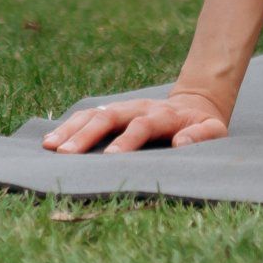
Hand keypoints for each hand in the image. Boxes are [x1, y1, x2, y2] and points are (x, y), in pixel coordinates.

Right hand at [42, 93, 229, 153]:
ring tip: (49, 146)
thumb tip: (180, 143)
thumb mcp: (214, 131)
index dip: (127, 140)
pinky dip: (69, 125)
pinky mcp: (113, 112)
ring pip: (93, 113)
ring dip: (71, 129)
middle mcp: (139, 107)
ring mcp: (124, 107)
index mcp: (164, 115)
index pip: (143, 125)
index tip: (110, 158)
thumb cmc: (202, 126)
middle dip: (87, 135)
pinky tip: (50, 139)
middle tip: (66, 153)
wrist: (194, 104)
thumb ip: (201, 136)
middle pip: (110, 116)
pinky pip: (88, 116)